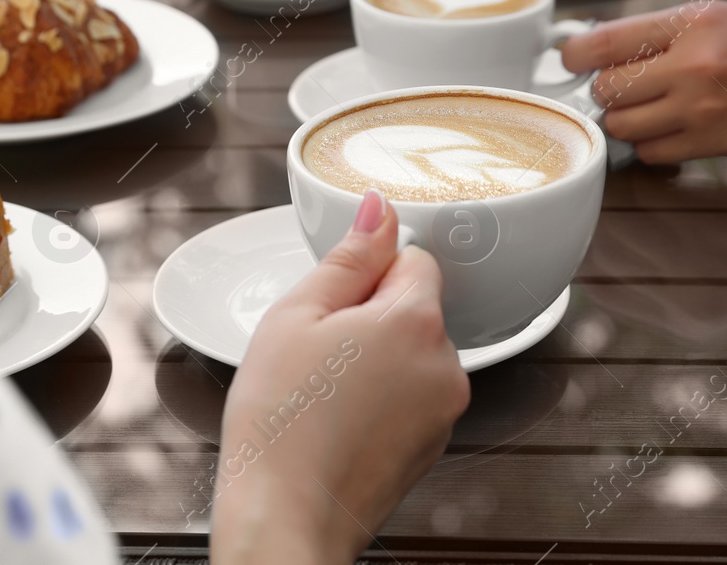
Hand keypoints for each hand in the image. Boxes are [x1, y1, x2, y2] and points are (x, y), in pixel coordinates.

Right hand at [212, 191, 468, 564]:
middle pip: (415, 308)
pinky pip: (411, 397)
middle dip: (371, 317)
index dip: (366, 274)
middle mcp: (446, 363)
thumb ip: (348, 257)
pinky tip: (338, 421)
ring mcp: (444, 410)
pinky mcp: (433, 446)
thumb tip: (380, 209)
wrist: (285, 516)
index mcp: (415, 320)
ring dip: (376, 359)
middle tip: (317, 352)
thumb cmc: (281, 422)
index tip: (331, 304)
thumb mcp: (296, 315)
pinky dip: (381, 399)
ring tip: (324, 392)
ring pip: (412, 354)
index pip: (412, 257)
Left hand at [561, 0, 726, 164]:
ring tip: (654, 110)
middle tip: (627, 88)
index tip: (569, 61)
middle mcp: (693, 62)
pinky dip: (655, 147)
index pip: (603, 41)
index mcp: (694, 20)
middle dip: (608, 91)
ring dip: (628, 122)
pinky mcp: (715, 144)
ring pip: (623, 125)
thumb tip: (609, 46)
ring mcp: (703, 107)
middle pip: (606, 88)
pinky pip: (654, 152)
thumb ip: (671, 31)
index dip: (574, 55)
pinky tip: (678, 132)